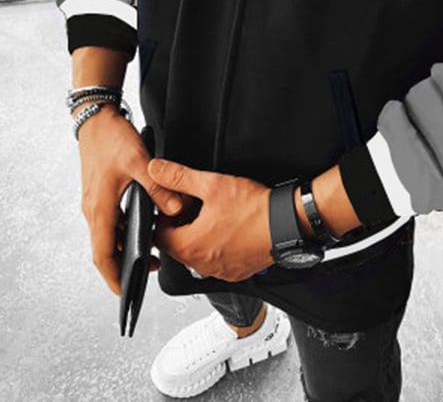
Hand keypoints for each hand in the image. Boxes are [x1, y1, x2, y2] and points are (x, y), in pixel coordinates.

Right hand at [77, 105, 183, 295]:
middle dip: (124, 266)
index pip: (103, 255)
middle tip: (148, 273)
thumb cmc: (111, 139)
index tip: (125, 292)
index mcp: (100, 208)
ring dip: (126, 246)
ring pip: (109, 235)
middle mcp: (94, 209)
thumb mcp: (139, 162)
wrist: (95, 118)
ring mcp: (95, 202)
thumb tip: (176, 210)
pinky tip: (143, 225)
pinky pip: (111, 220)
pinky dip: (125, 229)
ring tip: (151, 252)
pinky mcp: (101, 193)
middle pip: (106, 249)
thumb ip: (159, 187)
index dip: (114, 277)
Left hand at [148, 159, 273, 281]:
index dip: (166, 217)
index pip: (158, 236)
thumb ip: (179, 177)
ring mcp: (219, 271)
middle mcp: (201, 264)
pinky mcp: (235, 273)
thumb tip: (156, 169)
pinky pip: (216, 262)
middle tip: (198, 206)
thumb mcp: (212, 184)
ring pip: (196, 254)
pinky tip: (229, 228)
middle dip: (183, 225)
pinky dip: (217, 247)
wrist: (286, 223)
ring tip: (215, 215)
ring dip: (199, 236)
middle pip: (177, 246)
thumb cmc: (253, 208)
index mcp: (190, 246)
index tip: (179, 205)